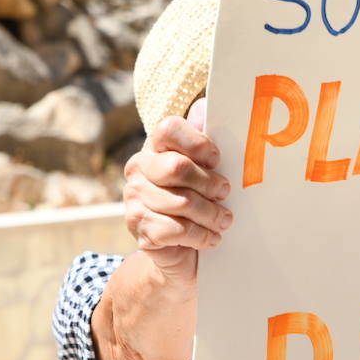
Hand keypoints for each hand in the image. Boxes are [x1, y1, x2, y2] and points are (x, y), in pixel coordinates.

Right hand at [122, 97, 232, 282]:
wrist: (184, 253)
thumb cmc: (202, 204)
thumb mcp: (209, 172)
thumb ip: (206, 143)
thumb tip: (206, 106)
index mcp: (156, 147)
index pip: (169, 128)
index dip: (198, 143)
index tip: (218, 160)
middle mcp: (139, 168)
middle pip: (176, 167)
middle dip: (209, 183)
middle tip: (225, 193)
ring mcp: (134, 198)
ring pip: (180, 202)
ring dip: (211, 215)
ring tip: (224, 221)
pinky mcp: (139, 228)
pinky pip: (175, 229)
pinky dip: (201, 236)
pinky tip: (211, 238)